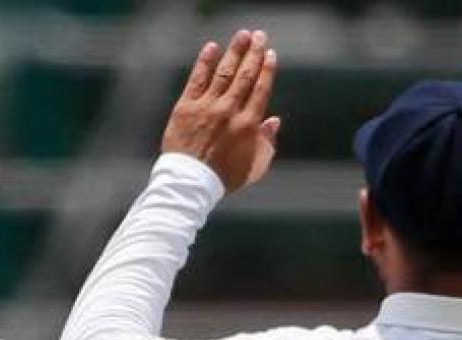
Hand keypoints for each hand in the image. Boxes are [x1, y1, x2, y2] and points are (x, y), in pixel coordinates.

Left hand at [162, 29, 280, 192]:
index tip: (271, 54)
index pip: (261, 89)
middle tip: (260, 36)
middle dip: (254, 53)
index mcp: (248, 125)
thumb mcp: (254, 166)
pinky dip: (205, 62)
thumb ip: (266, 142)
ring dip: (234, 52)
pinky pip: (197, 79)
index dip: (267, 69)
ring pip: (224, 73)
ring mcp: (207, 107)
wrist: (190, 182)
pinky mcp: (186, 107)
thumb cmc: (223, 178)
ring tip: (242, 36)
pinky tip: (212, 48)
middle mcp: (229, 111)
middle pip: (245, 76)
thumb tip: (275, 120)